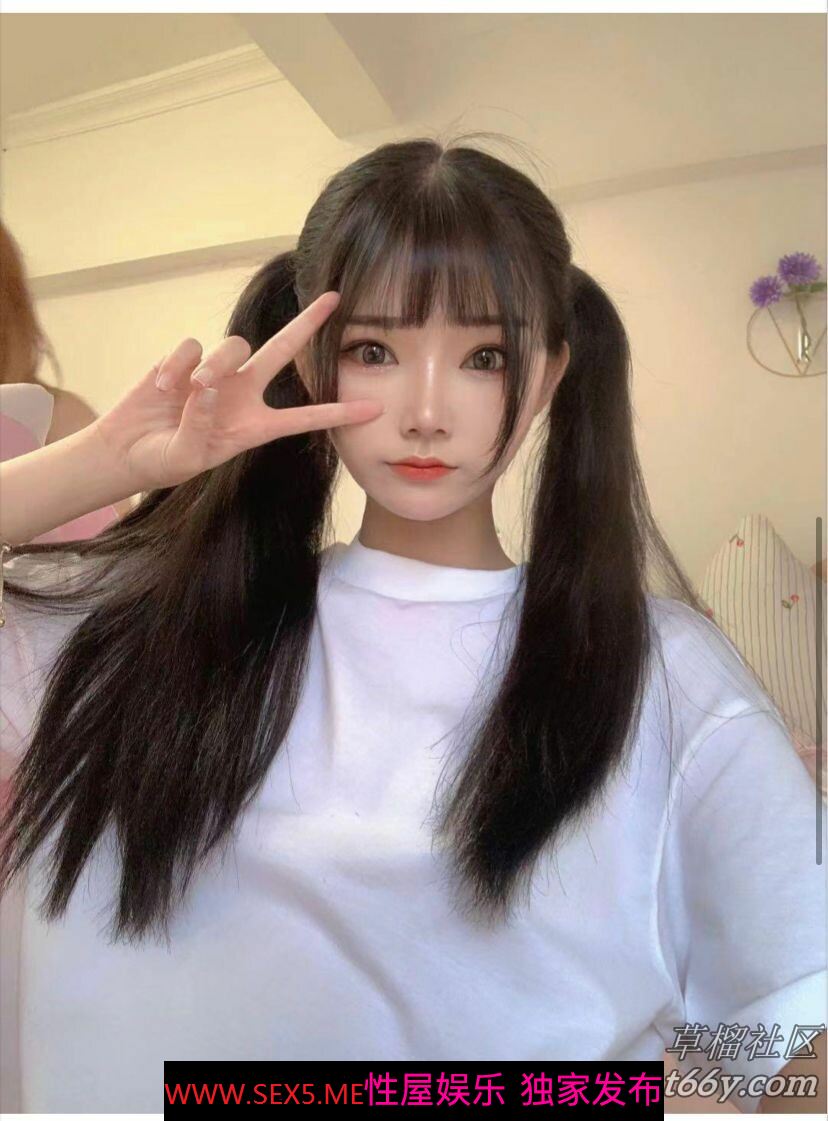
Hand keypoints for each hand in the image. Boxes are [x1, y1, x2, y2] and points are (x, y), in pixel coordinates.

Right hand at [90, 291, 381, 491]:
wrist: (127, 449)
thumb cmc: (163, 460)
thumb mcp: (187, 455)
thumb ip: (200, 425)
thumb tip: (208, 387)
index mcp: (254, 426)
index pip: (304, 418)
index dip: (338, 414)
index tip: (375, 409)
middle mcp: (243, 393)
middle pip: (283, 350)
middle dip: (308, 323)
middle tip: (335, 298)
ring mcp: (216, 372)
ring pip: (233, 346)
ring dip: (213, 365)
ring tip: (186, 390)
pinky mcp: (186, 358)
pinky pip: (191, 347)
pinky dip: (176, 366)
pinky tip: (160, 388)